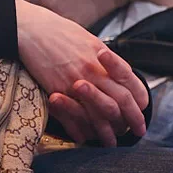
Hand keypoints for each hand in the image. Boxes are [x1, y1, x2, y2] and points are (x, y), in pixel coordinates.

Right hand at [15, 0, 149, 145]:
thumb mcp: (90, 41)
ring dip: (107, 133)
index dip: (139, 103)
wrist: (31, 29)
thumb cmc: (59, 32)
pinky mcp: (57, 91)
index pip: (132, 86)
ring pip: (99, 115)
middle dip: (132, 121)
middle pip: (121, 102)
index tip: (141, 112)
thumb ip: (106, 60)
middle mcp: (94, 72)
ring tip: (110, 143)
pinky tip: (83, 137)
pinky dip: (79, 130)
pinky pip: (72, 118)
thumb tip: (120, 75)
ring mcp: (75, 83)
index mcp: (104, 58)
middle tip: (136, 132)